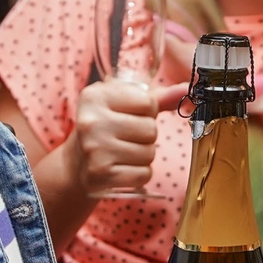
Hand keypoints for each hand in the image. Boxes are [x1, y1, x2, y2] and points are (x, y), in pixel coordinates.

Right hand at [65, 79, 182, 197]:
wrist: (76, 164)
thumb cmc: (106, 128)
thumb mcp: (123, 105)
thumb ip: (156, 97)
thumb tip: (185, 88)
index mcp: (95, 96)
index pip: (147, 102)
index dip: (147, 112)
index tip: (131, 116)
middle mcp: (92, 120)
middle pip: (150, 129)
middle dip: (146, 136)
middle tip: (126, 138)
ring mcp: (95, 148)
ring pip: (149, 153)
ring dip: (143, 156)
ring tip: (124, 153)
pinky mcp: (101, 174)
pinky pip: (143, 174)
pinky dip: (139, 174)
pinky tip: (123, 168)